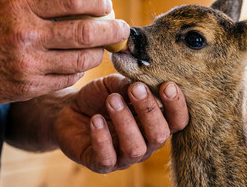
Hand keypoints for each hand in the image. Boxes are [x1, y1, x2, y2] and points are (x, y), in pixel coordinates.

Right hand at [0, 0, 128, 105]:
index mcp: (19, 7)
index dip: (97, 1)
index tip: (106, 4)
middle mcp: (26, 36)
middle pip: (85, 32)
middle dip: (112, 30)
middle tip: (123, 29)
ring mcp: (29, 65)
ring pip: (81, 59)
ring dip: (100, 52)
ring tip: (104, 46)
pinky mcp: (30, 87)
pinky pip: (68, 78)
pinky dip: (80, 70)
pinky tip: (82, 63)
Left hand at [55, 74, 188, 172]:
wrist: (69, 110)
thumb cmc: (100, 97)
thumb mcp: (115, 84)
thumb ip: (129, 82)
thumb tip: (141, 82)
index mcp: (156, 122)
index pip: (177, 120)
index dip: (176, 105)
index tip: (167, 85)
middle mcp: (146, 143)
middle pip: (159, 135)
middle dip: (149, 110)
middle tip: (135, 89)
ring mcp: (125, 157)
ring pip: (135, 148)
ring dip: (125, 122)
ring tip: (112, 100)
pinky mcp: (102, 164)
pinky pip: (107, 158)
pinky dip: (102, 138)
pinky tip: (95, 120)